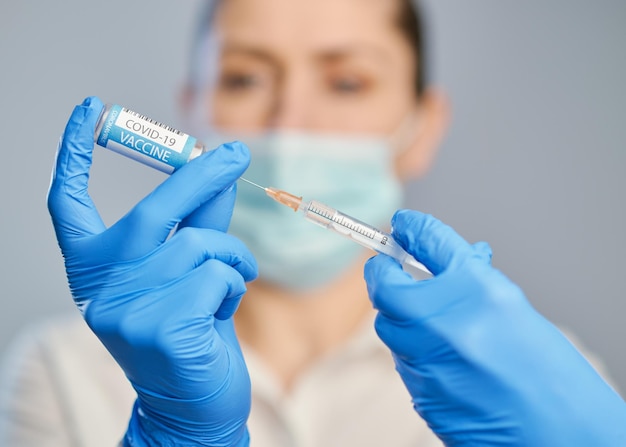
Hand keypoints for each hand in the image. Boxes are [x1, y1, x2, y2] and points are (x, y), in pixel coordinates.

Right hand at [48, 97, 257, 445]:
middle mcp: (98, 290)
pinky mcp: (159, 330)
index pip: (67, 206)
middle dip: (198, 176)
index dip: (72, 153)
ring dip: (231, 255)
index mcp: (95, 272)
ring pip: (197, 245)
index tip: (89, 109)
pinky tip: (223, 308)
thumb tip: (216, 165)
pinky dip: (234, 282)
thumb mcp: (190, 269)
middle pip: (149, 213)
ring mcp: (124, 312)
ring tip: (234, 278)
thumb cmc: (190, 331)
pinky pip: (215, 275)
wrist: (191, 405)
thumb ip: (200, 220)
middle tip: (236, 153)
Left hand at [365, 210, 625, 445]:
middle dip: (387, 275)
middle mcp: (444, 323)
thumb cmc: (549, 374)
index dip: (413, 229)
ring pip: (390, 327)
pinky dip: (414, 351)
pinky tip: (444, 358)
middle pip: (386, 286)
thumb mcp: (513, 309)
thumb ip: (473, 279)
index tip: (405, 226)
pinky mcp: (419, 395)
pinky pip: (402, 361)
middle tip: (395, 269)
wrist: (562, 437)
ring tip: (433, 322)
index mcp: (477, 292)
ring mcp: (427, 362)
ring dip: (402, 317)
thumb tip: (449, 256)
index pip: (430, 242)